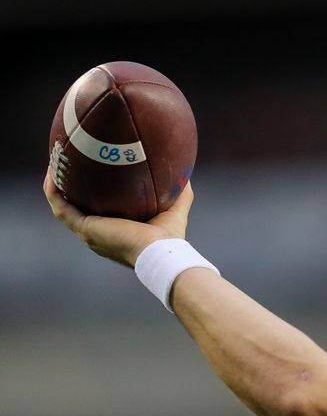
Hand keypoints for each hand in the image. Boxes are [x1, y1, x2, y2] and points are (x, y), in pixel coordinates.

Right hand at [44, 168, 194, 267]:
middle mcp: (97, 233)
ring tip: (55, 162)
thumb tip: (185, 172)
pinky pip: (60, 206)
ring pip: (63, 205)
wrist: (160, 253)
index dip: (92, 193)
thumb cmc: (170, 238)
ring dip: (56, 185)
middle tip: (68, 163)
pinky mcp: (84, 228)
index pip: (98, 210)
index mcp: (115, 230)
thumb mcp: (174, 208)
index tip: (91, 174)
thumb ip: (180, 191)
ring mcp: (88, 232)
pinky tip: (53, 172)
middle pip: (76, 207)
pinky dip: (53, 190)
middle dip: (70, 186)